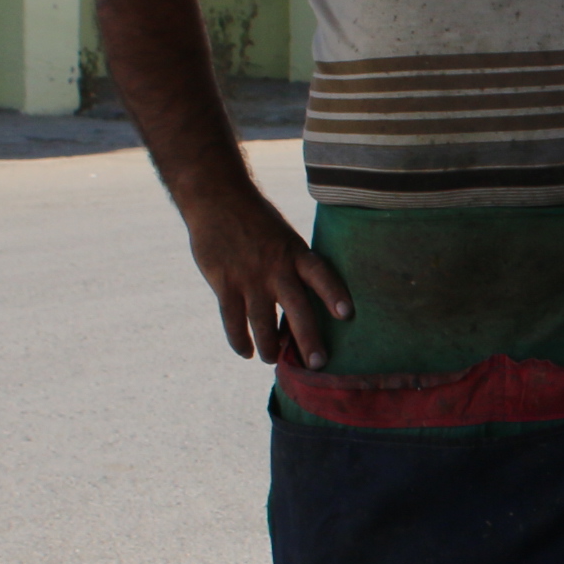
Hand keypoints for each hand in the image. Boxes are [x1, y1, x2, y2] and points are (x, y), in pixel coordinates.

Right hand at [182, 183, 352, 367]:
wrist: (217, 198)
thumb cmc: (258, 222)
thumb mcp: (285, 237)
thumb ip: (295, 267)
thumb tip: (306, 304)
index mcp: (295, 253)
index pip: (321, 275)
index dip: (334, 294)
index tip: (346, 314)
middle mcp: (275, 268)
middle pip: (297, 309)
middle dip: (308, 340)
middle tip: (318, 365)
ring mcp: (249, 277)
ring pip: (262, 324)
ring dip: (270, 348)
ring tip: (273, 360)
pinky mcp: (224, 283)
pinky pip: (233, 321)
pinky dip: (240, 341)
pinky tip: (246, 352)